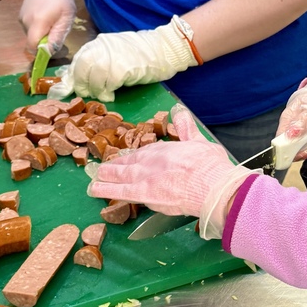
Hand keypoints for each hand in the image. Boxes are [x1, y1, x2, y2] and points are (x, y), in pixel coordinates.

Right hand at [20, 0, 76, 55]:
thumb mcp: (66, 17)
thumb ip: (58, 35)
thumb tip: (50, 51)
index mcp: (37, 22)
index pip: (32, 46)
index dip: (41, 51)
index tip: (52, 48)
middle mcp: (26, 21)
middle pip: (32, 41)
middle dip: (44, 41)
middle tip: (56, 29)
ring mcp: (21, 18)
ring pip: (31, 35)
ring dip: (41, 33)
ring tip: (52, 21)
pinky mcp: (21, 16)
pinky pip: (29, 28)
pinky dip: (37, 27)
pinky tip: (45, 17)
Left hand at [48, 17, 196, 101]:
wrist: (165, 48)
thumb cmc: (141, 52)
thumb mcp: (115, 52)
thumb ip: (98, 60)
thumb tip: (79, 77)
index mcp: (99, 43)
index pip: (78, 60)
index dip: (73, 76)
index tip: (71, 89)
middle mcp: (103, 47)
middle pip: (82, 68)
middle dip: (81, 85)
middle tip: (87, 94)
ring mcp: (113, 56)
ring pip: (93, 77)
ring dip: (95, 90)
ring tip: (103, 96)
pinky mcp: (123, 67)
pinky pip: (108, 84)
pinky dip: (107, 93)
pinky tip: (111, 96)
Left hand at [88, 104, 249, 238]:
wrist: (212, 187)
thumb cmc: (210, 166)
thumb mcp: (199, 141)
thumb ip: (186, 128)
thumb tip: (179, 112)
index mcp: (165, 148)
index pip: (145, 152)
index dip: (135, 156)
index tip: (129, 158)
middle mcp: (152, 161)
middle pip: (129, 163)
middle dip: (115, 165)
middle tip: (103, 168)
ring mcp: (145, 178)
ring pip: (120, 176)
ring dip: (106, 176)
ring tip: (95, 177)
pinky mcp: (144, 195)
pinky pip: (120, 192)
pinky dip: (105, 189)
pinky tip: (94, 189)